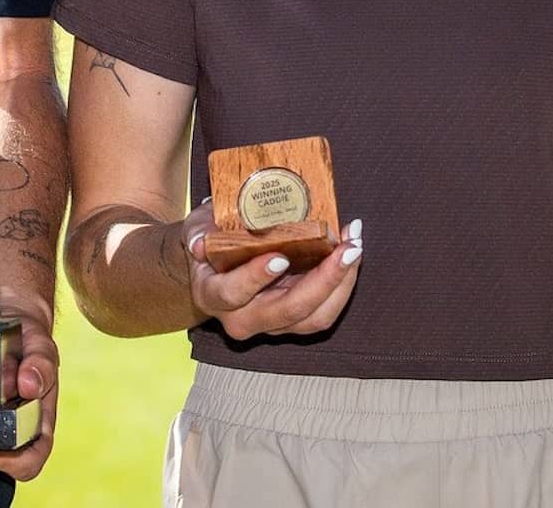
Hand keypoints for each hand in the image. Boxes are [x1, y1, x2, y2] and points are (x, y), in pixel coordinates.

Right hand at [185, 206, 363, 340]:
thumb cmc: (209, 242)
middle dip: (324, 280)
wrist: (215, 266)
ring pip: (315, 317)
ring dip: (342, 283)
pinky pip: (326, 311)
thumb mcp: (197, 229)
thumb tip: (200, 244)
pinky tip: (352, 250)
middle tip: (346, 248)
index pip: (233, 293)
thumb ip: (198, 233)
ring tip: (355, 245)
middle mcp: (244, 318)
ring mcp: (272, 324)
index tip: (280, 257)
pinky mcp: (295, 320)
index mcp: (214, 296)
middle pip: (288, 311)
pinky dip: (344, 282)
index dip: (256, 278)